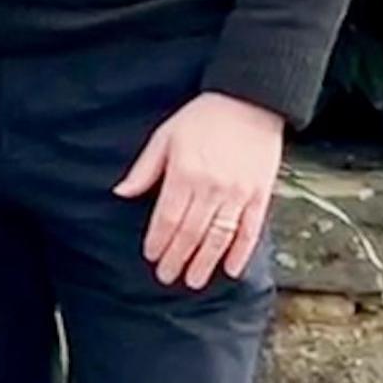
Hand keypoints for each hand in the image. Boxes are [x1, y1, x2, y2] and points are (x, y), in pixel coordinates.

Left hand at [114, 89, 284, 288]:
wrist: (250, 101)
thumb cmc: (203, 118)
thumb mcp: (164, 137)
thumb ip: (144, 169)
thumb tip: (121, 193)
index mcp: (184, 174)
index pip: (167, 218)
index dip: (158, 241)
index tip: (151, 257)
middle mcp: (212, 188)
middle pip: (191, 232)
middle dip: (177, 258)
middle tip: (167, 277)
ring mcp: (238, 193)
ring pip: (220, 237)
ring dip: (205, 262)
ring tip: (194, 281)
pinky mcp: (260, 195)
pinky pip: (251, 230)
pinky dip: (242, 252)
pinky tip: (232, 269)